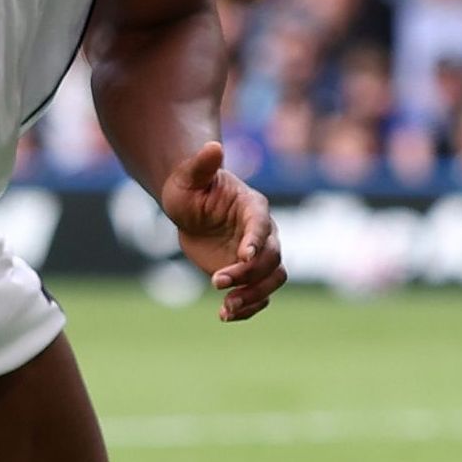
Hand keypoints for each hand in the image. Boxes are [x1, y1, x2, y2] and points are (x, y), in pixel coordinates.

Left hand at [158, 139, 283, 320]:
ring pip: (273, 279)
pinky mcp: (249, 273)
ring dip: (254, 296)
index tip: (242, 257)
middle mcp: (263, 232)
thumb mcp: (189, 176)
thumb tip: (214, 146)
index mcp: (253, 207)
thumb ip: (202, 164)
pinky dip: (248, 308)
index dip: (255, 241)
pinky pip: (260, 294)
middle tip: (217, 283)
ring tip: (225, 309)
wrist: (190, 207)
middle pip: (272, 258)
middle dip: (249, 275)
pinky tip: (224, 315)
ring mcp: (258, 255)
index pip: (261, 225)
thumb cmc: (189, 187)